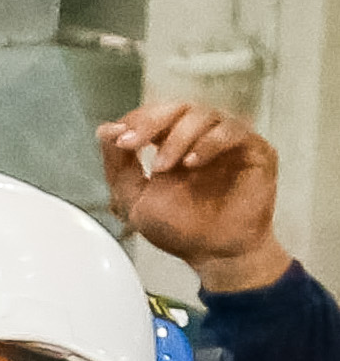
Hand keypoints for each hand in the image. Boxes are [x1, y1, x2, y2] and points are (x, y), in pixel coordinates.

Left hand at [103, 101, 292, 292]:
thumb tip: (105, 129)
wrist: (214, 254)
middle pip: (178, 107)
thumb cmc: (180, 229)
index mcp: (173, 142)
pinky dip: (208, 143)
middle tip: (132, 143)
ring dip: (177, 137)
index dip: (135, 121)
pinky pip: (233, 131)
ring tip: (164, 167)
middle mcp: (203, 136)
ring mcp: (230, 142)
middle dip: (150, 122)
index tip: (118, 139)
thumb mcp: (135, 198)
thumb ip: (119, 165)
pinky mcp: (255, 150)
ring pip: (204, 114)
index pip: (154, 115)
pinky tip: (192, 163)